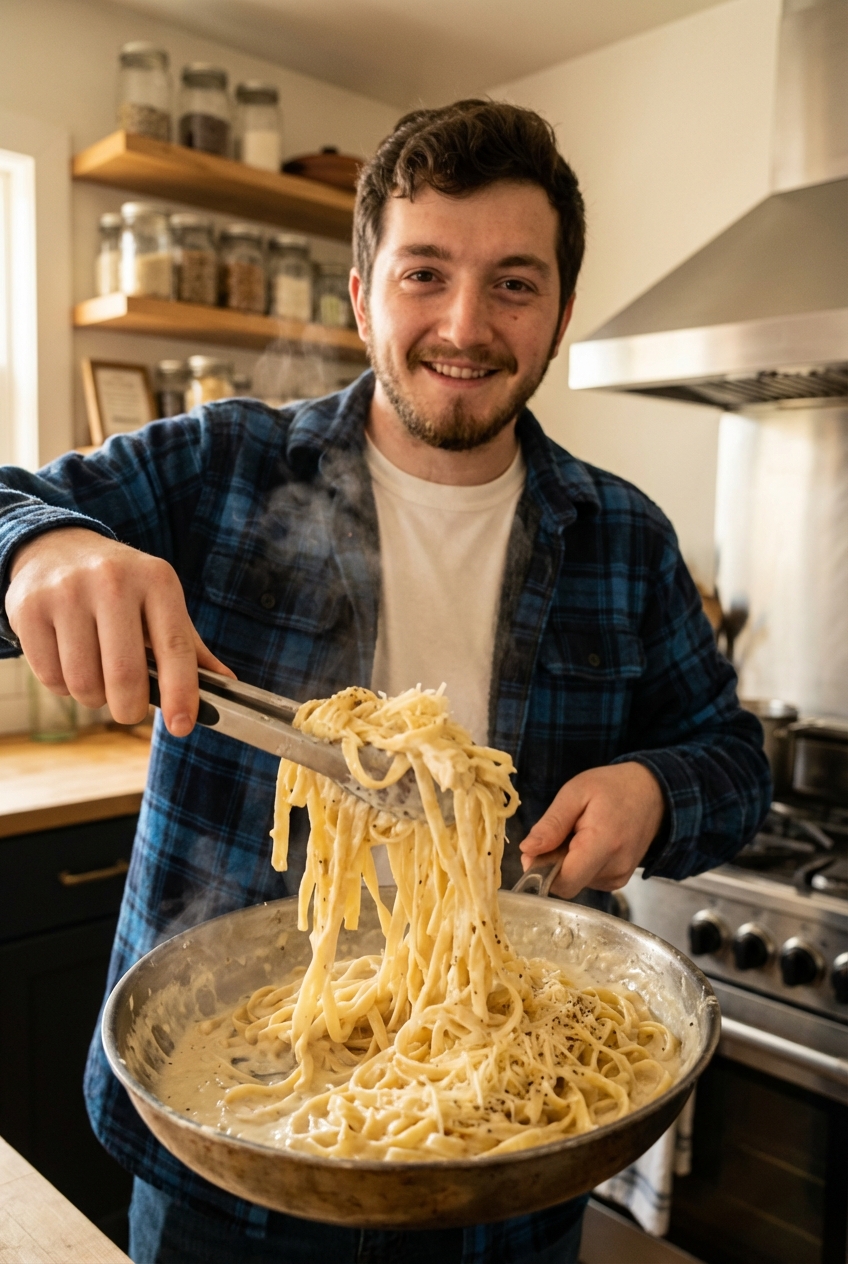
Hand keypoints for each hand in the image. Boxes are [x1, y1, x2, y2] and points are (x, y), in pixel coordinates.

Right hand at [6, 527, 233, 736]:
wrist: (56, 547)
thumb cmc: (122, 588)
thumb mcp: (161, 603)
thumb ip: (189, 647)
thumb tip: (227, 684)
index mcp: (156, 580)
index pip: (175, 647)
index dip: (181, 693)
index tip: (182, 727)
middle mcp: (112, 581)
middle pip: (125, 676)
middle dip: (130, 709)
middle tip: (130, 709)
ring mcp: (66, 592)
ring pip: (84, 683)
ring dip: (94, 698)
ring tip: (98, 677)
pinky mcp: (28, 608)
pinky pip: (51, 677)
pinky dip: (63, 687)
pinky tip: (69, 662)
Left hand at [519, 762, 664, 898]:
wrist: (653, 793)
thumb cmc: (612, 787)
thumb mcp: (575, 793)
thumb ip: (551, 824)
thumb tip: (527, 851)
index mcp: (603, 844)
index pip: (564, 882)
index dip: (541, 870)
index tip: (536, 850)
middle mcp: (615, 868)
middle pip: (567, 883)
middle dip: (552, 864)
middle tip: (560, 833)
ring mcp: (619, 877)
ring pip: (575, 882)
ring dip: (567, 863)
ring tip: (579, 834)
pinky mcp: (619, 880)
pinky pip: (587, 880)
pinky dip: (580, 865)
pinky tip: (588, 843)